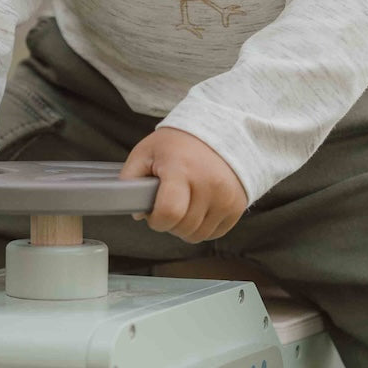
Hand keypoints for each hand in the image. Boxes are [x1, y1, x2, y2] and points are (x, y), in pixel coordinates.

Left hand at [120, 128, 246, 243]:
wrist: (219, 132)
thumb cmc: (179, 144)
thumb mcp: (145, 152)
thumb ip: (130, 179)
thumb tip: (137, 212)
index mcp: (182, 169)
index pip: (169, 213)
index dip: (156, 219)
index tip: (155, 210)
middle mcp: (209, 184)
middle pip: (182, 228)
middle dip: (170, 222)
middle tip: (169, 201)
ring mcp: (226, 197)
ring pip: (198, 236)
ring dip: (186, 226)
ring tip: (185, 203)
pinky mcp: (237, 206)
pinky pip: (214, 233)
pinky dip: (203, 226)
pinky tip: (200, 207)